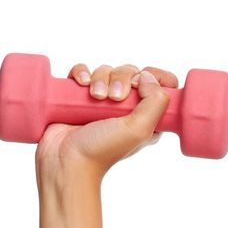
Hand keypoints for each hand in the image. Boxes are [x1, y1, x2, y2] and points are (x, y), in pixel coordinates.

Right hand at [35, 61, 178, 180]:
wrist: (65, 157)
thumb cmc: (103, 150)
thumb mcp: (139, 130)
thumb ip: (155, 102)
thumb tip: (147, 77)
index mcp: (147, 116)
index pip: (161, 84)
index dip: (154, 77)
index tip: (140, 85)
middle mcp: (126, 107)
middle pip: (131, 72)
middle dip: (121, 78)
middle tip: (114, 97)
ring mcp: (102, 100)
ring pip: (107, 70)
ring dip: (101, 78)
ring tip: (96, 96)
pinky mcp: (79, 95)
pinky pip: (83, 71)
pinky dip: (82, 72)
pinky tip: (82, 84)